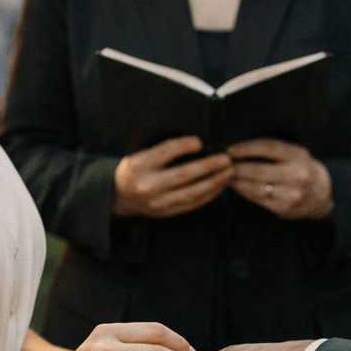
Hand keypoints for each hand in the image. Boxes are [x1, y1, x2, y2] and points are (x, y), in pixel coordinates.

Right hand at [114, 137, 234, 217]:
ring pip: (192, 192)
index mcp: (138, 165)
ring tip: (230, 170)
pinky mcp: (167, 212)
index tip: (201, 141)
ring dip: (215, 181)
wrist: (120, 195)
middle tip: (226, 158)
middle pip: (183, 175)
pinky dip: (210, 193)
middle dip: (208, 166)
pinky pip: (193, 204)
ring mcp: (158, 202)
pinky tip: (221, 184)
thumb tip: (195, 138)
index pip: (164, 153)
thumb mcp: (139, 153)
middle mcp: (147, 185)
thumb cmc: (136, 167)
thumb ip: (162, 148)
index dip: (183, 146)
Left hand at [228, 140, 332, 219]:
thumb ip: (274, 149)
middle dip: (235, 166)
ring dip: (236, 181)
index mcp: (298, 155)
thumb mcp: (295, 153)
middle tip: (222, 163)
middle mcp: (297, 175)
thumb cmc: (302, 169)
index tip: (229, 149)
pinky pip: (258, 200)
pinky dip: (243, 192)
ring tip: (225, 175)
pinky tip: (236, 186)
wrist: (323, 195)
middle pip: (258, 170)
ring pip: (255, 187)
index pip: (267, 147)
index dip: (245, 147)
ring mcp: (291, 194)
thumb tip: (241, 144)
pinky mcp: (284, 209)